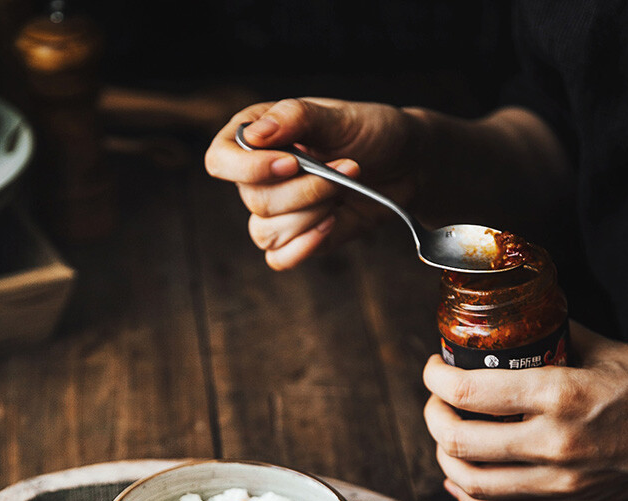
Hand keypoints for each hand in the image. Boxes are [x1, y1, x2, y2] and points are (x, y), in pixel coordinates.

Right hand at [204, 97, 420, 268]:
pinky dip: (303, 248)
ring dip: (311, 216)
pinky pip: (278, 258)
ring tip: (343, 191)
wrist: (406, 165)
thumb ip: (296, 119)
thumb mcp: (338, 116)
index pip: (221, 160)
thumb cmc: (371, 132)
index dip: (248, 168)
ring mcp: (277, 210)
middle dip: (305, 191)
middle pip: (254, 200)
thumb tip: (255, 134)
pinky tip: (331, 224)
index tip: (292, 163)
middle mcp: (259, 175)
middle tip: (345, 169)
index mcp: (257, 136)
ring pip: (266, 232)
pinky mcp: (296, 238)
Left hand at [423, 322, 627, 500]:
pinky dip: (468, 495)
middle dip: (432, 417)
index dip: (436, 378)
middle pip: (459, 440)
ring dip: (444, 457)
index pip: (470, 392)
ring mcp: (560, 484)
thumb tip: (515, 325)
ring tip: (445, 436)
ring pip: (471, 482)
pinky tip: (460, 476)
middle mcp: (555, 444)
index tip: (435, 368)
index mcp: (562, 395)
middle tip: (436, 400)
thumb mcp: (606, 349)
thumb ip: (553, 337)